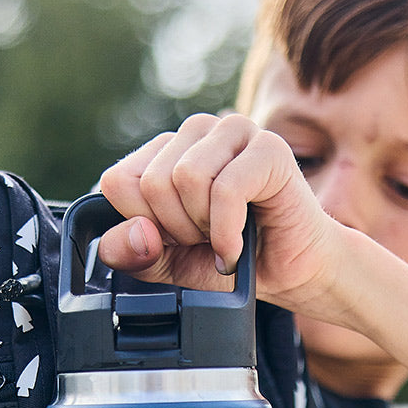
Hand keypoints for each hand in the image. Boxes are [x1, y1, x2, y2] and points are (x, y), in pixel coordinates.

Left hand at [97, 112, 336, 314]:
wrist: (289, 276)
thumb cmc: (229, 264)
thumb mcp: (166, 266)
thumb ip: (132, 253)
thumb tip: (135, 232)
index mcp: (166, 152)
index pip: (118, 180)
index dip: (143, 225)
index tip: (176, 240)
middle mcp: (197, 133)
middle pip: (152, 182)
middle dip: (177, 230)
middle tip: (207, 241)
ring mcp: (233, 132)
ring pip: (185, 177)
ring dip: (204, 227)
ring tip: (225, 237)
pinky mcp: (269, 148)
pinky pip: (225, 189)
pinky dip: (227, 233)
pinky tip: (237, 247)